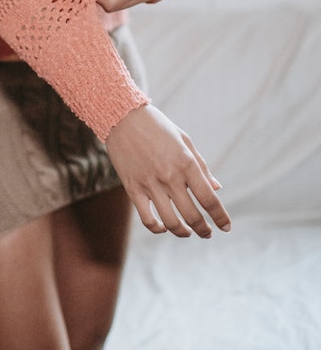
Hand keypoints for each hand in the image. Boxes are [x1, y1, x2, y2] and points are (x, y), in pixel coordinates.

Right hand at [105, 104, 231, 237]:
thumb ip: (201, 166)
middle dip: (204, 229)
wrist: (122, 116)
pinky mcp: (132, 188)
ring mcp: (150, 183)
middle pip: (192, 215)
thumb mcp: (184, 140)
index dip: (220, 216)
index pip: (208, 198)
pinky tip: (163, 227)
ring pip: (171, 222)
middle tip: (207, 233)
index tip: (226, 227)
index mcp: (186, 162)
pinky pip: (147, 218)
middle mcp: (169, 176)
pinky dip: (157, 228)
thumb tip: (216, 188)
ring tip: (187, 232)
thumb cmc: (157, 126)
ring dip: (183, 232)